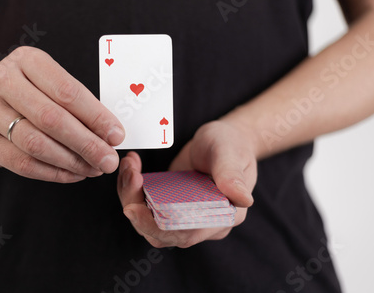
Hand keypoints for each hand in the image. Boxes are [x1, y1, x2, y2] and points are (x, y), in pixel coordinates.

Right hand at [0, 47, 124, 182]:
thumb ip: (79, 104)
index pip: (68, 91)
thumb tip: (111, 135)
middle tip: (109, 160)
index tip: (116, 136)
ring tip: (93, 168)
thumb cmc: (32, 92)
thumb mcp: (52, 83)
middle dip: (86, 144)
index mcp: (27, 60)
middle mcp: (2, 81)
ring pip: (36, 144)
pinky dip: (52, 173)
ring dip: (71, 161)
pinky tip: (73, 174)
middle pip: (51, 119)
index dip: (96, 117)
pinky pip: (22, 163)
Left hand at [117, 120, 256, 247]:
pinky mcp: (169, 204)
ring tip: (129, 167)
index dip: (157, 227)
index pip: (186, 234)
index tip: (134, 208)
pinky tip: (131, 167)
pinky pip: (144, 207)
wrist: (224, 140)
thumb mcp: (230, 153)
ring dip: (131, 196)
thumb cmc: (231, 145)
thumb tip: (244, 199)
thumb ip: (231, 175)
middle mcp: (201, 223)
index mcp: (223, 217)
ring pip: (148, 222)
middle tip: (130, 176)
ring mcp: (183, 215)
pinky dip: (132, 189)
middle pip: (160, 232)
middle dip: (137, 208)